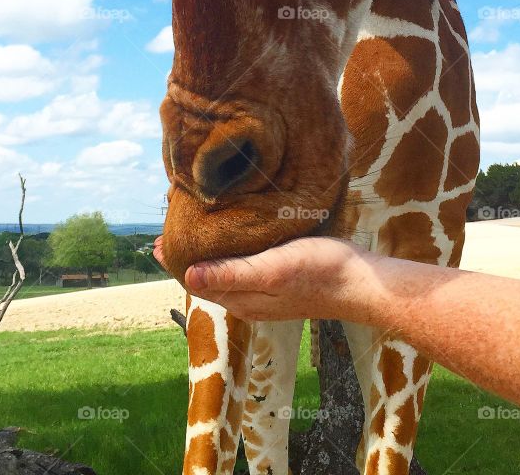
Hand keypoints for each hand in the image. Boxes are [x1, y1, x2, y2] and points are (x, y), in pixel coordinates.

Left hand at [155, 236, 375, 321]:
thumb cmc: (317, 273)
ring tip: (195, 219)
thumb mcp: (270, 271)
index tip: (158, 235)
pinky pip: (245, 260)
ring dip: (209, 247)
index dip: (176, 258)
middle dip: (188, 251)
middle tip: (172, 219)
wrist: (361, 281)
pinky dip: (231, 245)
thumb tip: (187, 276)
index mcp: (240, 300)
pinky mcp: (281, 274)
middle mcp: (248, 297)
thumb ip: (231, 275)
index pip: (196, 279)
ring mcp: (265, 287)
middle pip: (208, 273)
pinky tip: (234, 228)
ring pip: (226, 266)